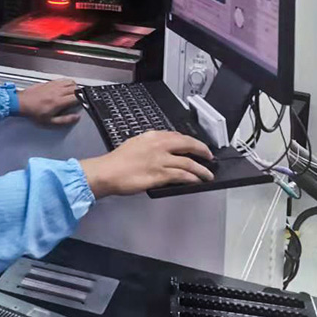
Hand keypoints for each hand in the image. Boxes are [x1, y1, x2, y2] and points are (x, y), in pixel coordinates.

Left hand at [17, 79, 80, 125]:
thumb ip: (65, 120)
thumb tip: (76, 117)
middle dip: (79, 93)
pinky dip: (66, 83)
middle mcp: (57, 91)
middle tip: (77, 99)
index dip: (82, 100)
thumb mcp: (50, 121)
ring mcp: (53, 85)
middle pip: (75, 88)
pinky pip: (62, 80)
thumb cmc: (33, 113)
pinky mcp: (49, 82)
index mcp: (59, 102)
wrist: (22, 103)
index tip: (82, 103)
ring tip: (72, 94)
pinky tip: (64, 88)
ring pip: (70, 82)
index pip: (77, 97)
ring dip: (74, 87)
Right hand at [80, 131, 213, 198]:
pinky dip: (192, 178)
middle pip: (188, 145)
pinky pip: (182, 175)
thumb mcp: (134, 144)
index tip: (195, 146)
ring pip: (188, 162)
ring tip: (208, 174)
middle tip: (209, 156)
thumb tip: (162, 150)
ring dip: (201, 169)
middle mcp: (158, 145)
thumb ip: (150, 145)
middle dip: (202, 150)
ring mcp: (160, 160)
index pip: (177, 136)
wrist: (107, 172)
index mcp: (152, 136)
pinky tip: (197, 181)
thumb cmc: (116, 161)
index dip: (190, 141)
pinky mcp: (160, 175)